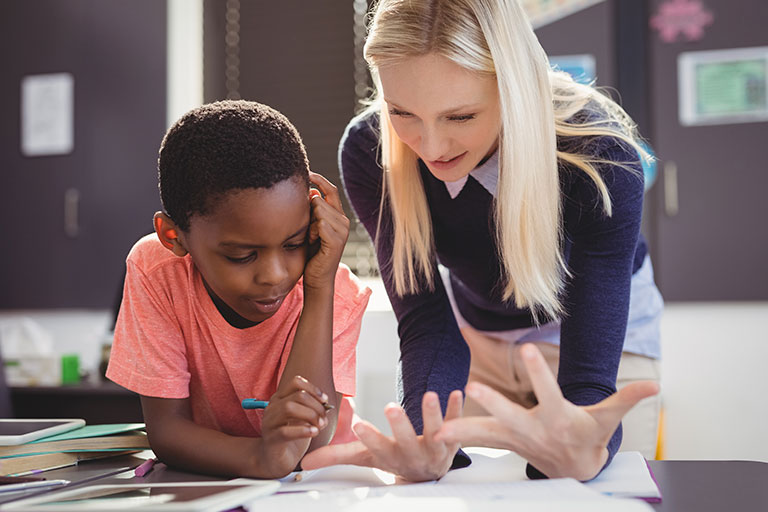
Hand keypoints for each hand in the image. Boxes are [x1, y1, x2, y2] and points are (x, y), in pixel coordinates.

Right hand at [257, 375, 331, 476]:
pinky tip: (313, 432)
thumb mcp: (304, 419)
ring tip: (320, 426)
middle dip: (316, 406)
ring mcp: (270, 422)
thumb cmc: (293, 437)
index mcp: (281, 398)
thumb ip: (314, 409)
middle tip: (325, 419)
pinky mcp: (271, 439)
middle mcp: (273, 407)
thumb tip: (327, 406)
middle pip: (298, 395)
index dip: (313, 388)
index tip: (325, 400)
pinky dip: (303, 430)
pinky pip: (285, 431)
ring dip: (310, 415)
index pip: (296, 382)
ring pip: (289, 408)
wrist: (277, 460)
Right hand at [302, 390, 463, 481]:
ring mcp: (435, 448)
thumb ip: (337, 456)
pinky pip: (458, 424)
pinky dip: (457, 409)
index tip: (358, 425)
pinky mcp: (454, 439)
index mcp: (390, 457)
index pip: (376, 449)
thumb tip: (304, 464)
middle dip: (400, 426)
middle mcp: (413, 455)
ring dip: (432, 414)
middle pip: (406, 441)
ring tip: (429, 394)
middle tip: (391, 407)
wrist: (428, 472)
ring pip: (435, 432)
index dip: (369, 438)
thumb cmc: (393, 459)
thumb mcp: (366, 458)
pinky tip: (457, 392)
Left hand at [303, 172, 349, 289]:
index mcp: (338, 216)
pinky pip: (320, 223)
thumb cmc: (311, 253)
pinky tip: (312, 242)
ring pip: (318, 209)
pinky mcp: (337, 240)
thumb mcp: (310, 227)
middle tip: (308, 231)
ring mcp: (342, 230)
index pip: (331, 190)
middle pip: (319, 199)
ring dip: (309, 223)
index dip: (319, 179)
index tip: (307, 173)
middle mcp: (344, 221)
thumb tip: (310, 191)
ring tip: (311, 238)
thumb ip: (312, 210)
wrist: (316, 278)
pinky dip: (312, 232)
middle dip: (308, 212)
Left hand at [435, 343, 658, 480]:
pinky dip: (460, 434)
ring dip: (464, 429)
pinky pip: (479, 438)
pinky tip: (437, 432)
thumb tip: (656, 385)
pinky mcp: (503, 442)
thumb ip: (627, 398)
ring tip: (439, 429)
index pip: (549, 392)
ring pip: (487, 433)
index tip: (530, 349)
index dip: (540, 372)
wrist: (574, 471)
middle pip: (510, 416)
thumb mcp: (608, 419)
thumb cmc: (590, 438)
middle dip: (492, 402)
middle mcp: (533, 431)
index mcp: (559, 420)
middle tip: (471, 386)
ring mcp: (515, 439)